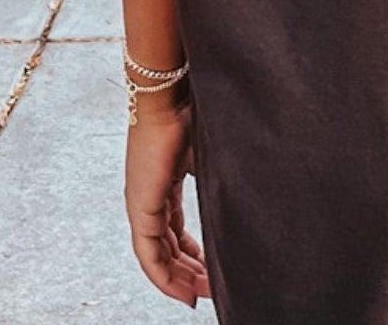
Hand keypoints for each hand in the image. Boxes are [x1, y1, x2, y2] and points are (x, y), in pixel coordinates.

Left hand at [125, 99, 209, 306]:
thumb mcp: (211, 151)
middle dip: (188, 272)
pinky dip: (163, 276)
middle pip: (166, 247)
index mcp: (166, 181)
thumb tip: (247, 188)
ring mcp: (142, 201)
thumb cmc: (193, 111)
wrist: (172, 92)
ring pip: (156, 255)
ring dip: (178, 278)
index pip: (176, 228)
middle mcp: (149, 195)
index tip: (211, 270)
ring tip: (200, 295)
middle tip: (210, 289)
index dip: (192, 253)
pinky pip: (148, 253)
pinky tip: (181, 290)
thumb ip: (220, 174)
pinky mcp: (140, 204)